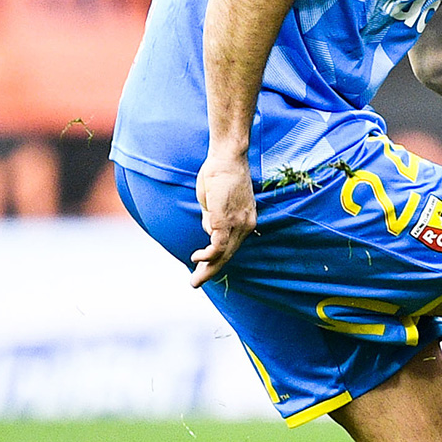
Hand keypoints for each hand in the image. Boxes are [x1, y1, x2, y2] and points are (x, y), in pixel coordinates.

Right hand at [191, 151, 256, 287]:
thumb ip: (213, 218)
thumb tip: (208, 229)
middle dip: (211, 271)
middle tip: (196, 284)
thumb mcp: (216, 202)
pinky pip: (218, 244)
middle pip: (228, 255)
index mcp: (246, 221)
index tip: (204, 268)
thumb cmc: (221, 175)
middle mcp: (246, 225)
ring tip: (195, 280)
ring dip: (207, 269)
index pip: (231, 246)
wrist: (228, 158)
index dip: (217, 260)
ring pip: (223, 254)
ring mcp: (237, 222)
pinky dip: (208, 255)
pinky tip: (196, 258)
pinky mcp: (226, 219)